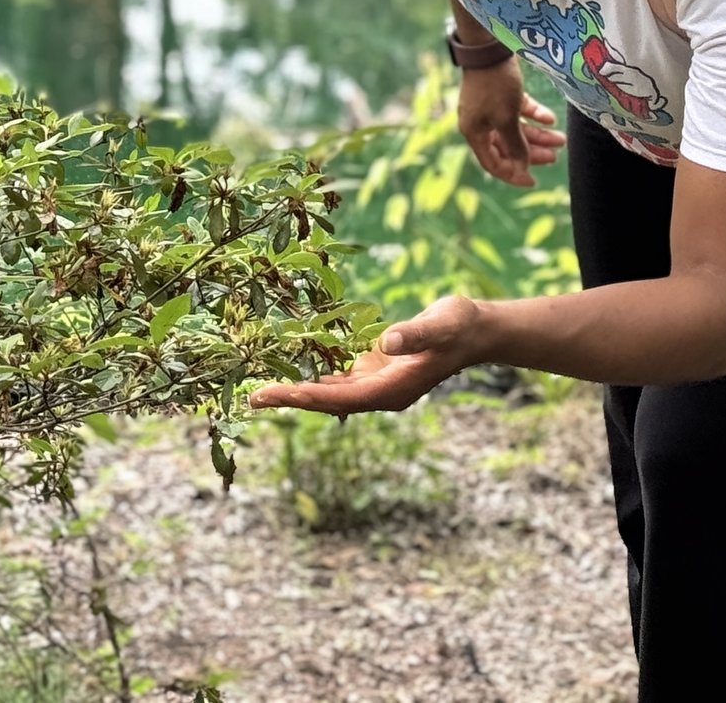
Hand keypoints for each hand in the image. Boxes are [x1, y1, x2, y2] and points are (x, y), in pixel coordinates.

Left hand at [248, 295, 480, 415]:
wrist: (474, 330)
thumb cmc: (458, 326)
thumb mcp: (440, 325)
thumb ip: (413, 334)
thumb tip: (385, 343)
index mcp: (393, 390)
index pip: (341, 398)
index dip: (308, 396)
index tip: (277, 395)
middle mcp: (381, 393)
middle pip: (328, 400)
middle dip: (292, 398)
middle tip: (252, 398)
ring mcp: (377, 383)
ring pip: (330, 391)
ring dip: (298, 389)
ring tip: (261, 389)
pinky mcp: (375, 369)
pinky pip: (339, 377)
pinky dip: (314, 375)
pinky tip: (292, 369)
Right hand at [458, 58, 563, 185]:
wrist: (488, 48)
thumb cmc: (495, 86)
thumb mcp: (507, 118)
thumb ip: (516, 145)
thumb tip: (522, 166)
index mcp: (476, 133)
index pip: (493, 163)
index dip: (513, 174)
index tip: (533, 181)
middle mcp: (481, 123)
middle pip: (508, 146)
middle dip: (532, 153)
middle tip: (555, 156)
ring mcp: (490, 108)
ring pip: (516, 129)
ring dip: (538, 135)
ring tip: (561, 138)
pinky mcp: (500, 94)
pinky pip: (519, 111)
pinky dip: (534, 116)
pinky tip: (550, 118)